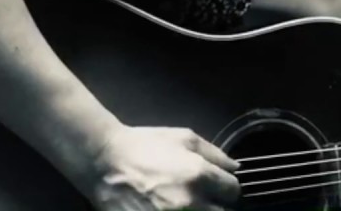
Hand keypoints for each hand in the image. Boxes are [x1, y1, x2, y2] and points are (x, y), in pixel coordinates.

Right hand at [84, 125, 240, 209]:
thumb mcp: (184, 138)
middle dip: (218, 205)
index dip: (227, 188)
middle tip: (207, 199)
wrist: (105, 162)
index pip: (233, 191)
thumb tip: (235, 168)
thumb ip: (215, 153)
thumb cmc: (145, 146)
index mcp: (199, 176)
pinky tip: (174, 209)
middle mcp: (190, 202)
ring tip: (188, 205)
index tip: (219, 187)